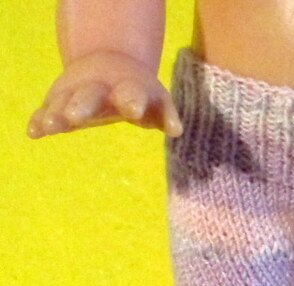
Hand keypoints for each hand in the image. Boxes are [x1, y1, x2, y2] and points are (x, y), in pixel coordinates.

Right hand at [27, 49, 182, 138]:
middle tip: (77, 116)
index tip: (133, 110)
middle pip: (90, 95)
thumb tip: (176, 130)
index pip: (131, 93)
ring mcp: (78, 94)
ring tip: (51, 126)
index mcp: (128, 89)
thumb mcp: (156, 102)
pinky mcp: (59, 101)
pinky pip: (47, 110)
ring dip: (57, 113)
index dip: (133, 100)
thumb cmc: (141, 93)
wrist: (110, 64)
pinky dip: (40, 120)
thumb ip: (166, 116)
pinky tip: (34, 132)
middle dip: (83, 104)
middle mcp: (100, 89)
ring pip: (65, 102)